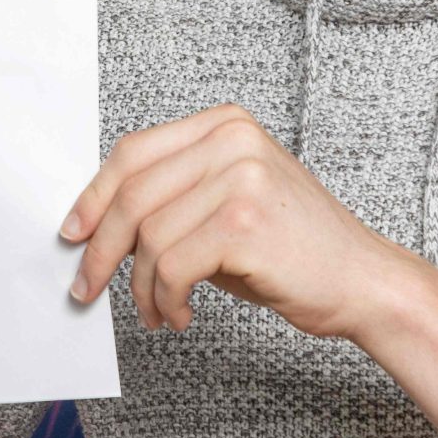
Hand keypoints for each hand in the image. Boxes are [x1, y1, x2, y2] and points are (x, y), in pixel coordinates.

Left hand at [61, 104, 380, 337]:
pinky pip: (172, 267)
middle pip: (133, 194)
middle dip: (101, 250)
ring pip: (148, 237)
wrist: (362, 282)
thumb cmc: (293, 250)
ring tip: (156, 310)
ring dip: (141, 287)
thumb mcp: (228, 203)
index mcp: (225, 124)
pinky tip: (178, 314)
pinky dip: (164, 299)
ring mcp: (240, 176)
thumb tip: (100, 227)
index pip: (133, 152)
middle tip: (87, 288)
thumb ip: (174, 199)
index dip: (94, 197)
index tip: (74, 233)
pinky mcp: (243, 222)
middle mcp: (232, 139)